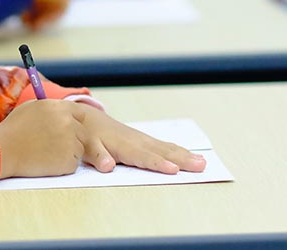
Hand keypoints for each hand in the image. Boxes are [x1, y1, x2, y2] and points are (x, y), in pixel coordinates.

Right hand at [0, 99, 85, 178]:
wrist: (3, 150)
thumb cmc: (13, 129)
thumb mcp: (31, 108)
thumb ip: (51, 107)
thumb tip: (61, 109)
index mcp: (60, 108)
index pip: (81, 114)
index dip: (75, 122)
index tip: (68, 129)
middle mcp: (69, 123)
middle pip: (83, 133)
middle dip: (73, 139)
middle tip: (54, 145)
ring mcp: (70, 143)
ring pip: (79, 149)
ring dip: (67, 153)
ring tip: (46, 153)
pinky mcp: (68, 161)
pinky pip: (72, 164)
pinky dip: (63, 166)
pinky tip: (46, 162)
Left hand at [74, 106, 205, 173]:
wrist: (84, 117)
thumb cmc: (85, 134)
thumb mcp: (86, 146)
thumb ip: (98, 156)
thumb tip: (108, 166)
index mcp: (122, 144)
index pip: (143, 156)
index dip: (158, 163)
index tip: (174, 169)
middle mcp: (136, 141)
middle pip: (162, 151)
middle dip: (182, 159)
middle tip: (200, 165)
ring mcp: (141, 139)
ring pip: (166, 148)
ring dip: (184, 155)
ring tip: (202, 162)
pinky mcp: (143, 140)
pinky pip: (164, 146)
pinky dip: (178, 150)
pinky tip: (189, 155)